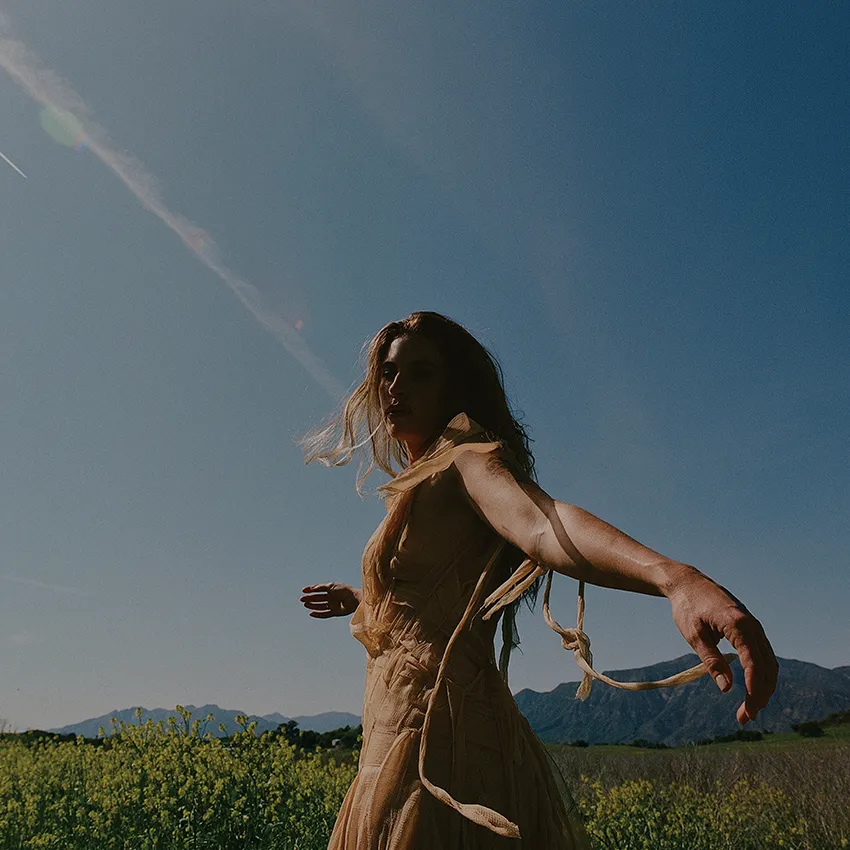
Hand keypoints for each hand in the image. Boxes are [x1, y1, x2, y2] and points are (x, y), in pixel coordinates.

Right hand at [300, 583, 360, 618]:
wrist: (354, 599)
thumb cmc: (344, 590)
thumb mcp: (331, 586)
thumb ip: (321, 587)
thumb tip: (312, 588)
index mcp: (331, 589)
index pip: (319, 589)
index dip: (311, 589)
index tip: (303, 590)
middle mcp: (332, 597)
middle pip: (318, 598)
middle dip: (310, 598)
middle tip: (301, 599)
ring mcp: (334, 605)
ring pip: (320, 606)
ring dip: (313, 605)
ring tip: (305, 604)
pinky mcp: (335, 613)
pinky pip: (325, 614)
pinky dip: (318, 614)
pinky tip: (311, 613)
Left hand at [666, 566, 777, 724]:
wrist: (688, 583)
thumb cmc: (687, 607)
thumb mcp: (694, 635)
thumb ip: (711, 660)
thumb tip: (726, 688)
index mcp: (738, 625)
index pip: (754, 663)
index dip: (753, 689)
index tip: (748, 710)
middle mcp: (752, 625)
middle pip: (766, 667)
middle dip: (759, 695)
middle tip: (745, 718)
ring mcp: (754, 626)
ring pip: (769, 663)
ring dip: (763, 688)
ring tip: (749, 710)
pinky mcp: (751, 628)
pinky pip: (764, 655)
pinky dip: (762, 674)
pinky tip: (753, 690)